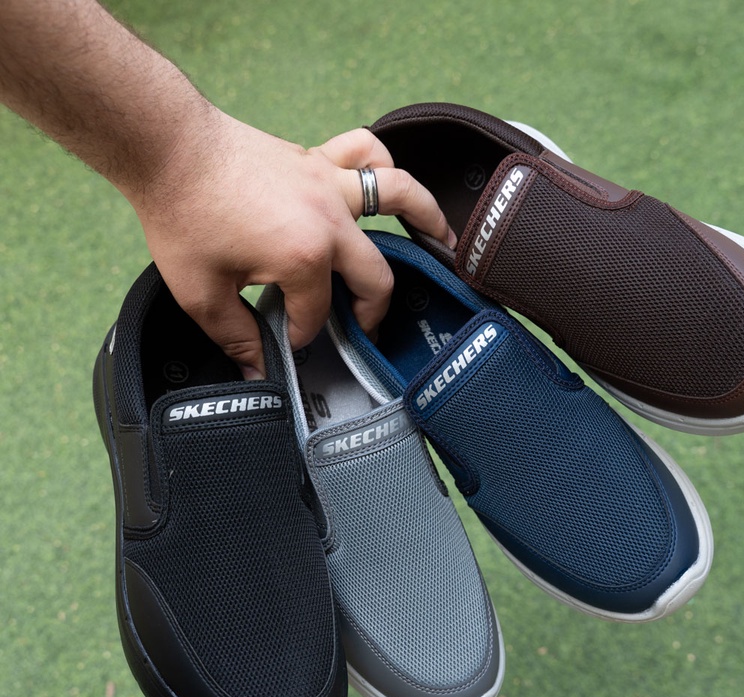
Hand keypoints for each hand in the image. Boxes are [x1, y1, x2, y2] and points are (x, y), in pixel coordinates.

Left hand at [131, 111, 455, 378]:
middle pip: (375, 276)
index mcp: (304, 258)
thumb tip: (255, 371)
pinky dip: (384, 165)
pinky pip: (367, 152)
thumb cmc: (181, 214)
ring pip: (399, 196)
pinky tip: (389, 184)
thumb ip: (235, 338)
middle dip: (371, 311)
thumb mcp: (201, 293)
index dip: (300, 334)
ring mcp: (329, 183)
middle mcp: (330, 220)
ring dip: (427, 219)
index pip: (316, 314)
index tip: (284, 341)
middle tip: (364, 328)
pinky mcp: (318, 158)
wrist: (167, 146)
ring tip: (444, 243)